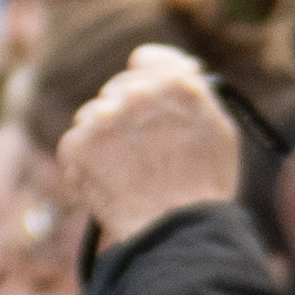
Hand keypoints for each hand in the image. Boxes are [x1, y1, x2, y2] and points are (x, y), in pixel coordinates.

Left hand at [55, 47, 240, 257]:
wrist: (175, 234)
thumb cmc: (203, 188)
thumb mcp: (219, 129)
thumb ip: (195, 92)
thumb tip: (179, 69)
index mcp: (176, 83)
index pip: (143, 61)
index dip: (144, 82)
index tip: (143, 102)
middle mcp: (137, 93)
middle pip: (116, 90)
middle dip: (124, 116)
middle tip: (139, 153)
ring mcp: (104, 117)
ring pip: (93, 117)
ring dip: (103, 139)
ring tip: (126, 174)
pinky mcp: (78, 144)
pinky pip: (75, 144)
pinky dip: (85, 163)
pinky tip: (108, 184)